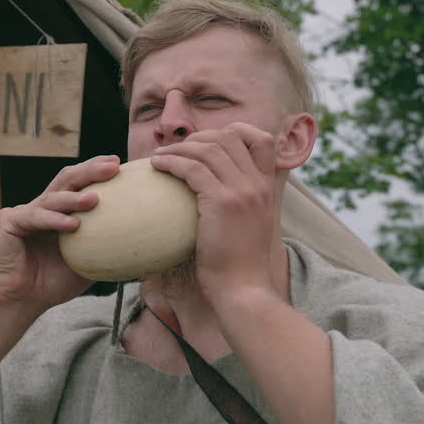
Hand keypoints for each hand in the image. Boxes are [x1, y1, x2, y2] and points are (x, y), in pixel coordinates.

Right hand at [0, 154, 120, 314]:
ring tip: (95, 199)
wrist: (21, 301)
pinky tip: (71, 225)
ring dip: (74, 198)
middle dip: (90, 170)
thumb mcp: (88, 263)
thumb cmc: (53, 284)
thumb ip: (107, 250)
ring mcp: (24, 212)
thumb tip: (146, 247)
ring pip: (52, 197)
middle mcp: (42, 207)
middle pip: (67, 180)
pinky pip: (34, 217)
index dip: (97, 171)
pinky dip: (53, 220)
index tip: (121, 164)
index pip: (80, 184)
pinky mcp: (8, 221)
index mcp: (59, 212)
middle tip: (113, 166)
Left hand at [148, 122, 279, 301]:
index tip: (207, 143)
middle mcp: (258, 184)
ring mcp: (243, 191)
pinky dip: (171, 162)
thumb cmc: (239, 267)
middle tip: (176, 149)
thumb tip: (215, 199)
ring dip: (180, 148)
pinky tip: (157, 166)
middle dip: (199, 137)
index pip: (261, 139)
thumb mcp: (250, 228)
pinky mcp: (222, 202)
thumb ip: (241, 207)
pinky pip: (192, 168)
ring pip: (209, 148)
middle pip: (230, 137)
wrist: (244, 291)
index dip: (233, 132)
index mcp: (267, 188)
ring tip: (159, 156)